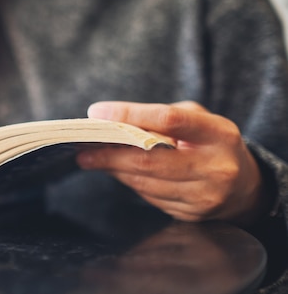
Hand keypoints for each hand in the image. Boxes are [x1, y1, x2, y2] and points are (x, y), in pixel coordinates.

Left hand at [76, 101, 269, 225]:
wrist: (245, 187)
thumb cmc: (212, 143)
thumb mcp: (198, 120)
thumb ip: (160, 118)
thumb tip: (110, 121)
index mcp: (218, 134)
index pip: (169, 120)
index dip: (129, 114)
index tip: (97, 113)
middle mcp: (215, 168)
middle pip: (149, 160)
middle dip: (109, 154)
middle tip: (82, 147)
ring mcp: (204, 196)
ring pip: (144, 182)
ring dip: (113, 169)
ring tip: (91, 157)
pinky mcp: (192, 216)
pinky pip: (149, 197)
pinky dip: (129, 182)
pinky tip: (117, 172)